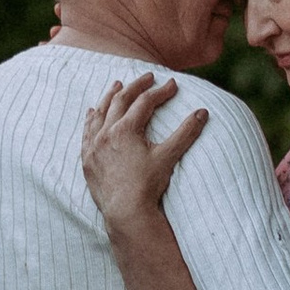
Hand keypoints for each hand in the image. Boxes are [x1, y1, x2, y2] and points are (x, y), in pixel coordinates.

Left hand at [80, 72, 207, 235]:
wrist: (126, 212)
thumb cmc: (148, 185)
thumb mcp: (168, 157)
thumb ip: (186, 133)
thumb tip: (203, 112)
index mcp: (125, 130)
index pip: (145, 103)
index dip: (161, 92)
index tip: (173, 85)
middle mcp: (106, 133)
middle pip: (120, 100)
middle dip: (135, 86)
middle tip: (147, 77)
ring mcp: (93, 146)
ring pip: (100, 113)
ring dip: (109, 97)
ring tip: (117, 85)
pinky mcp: (87, 159)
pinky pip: (87, 132)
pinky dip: (91, 119)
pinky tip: (93, 112)